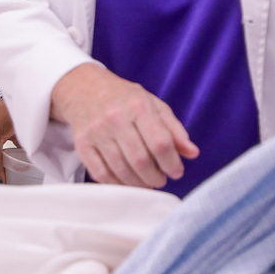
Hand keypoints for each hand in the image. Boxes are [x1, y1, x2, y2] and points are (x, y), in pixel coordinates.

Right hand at [49, 62, 197, 188]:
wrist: (85, 89)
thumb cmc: (125, 99)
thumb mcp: (154, 106)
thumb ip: (174, 129)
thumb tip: (192, 153)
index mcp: (138, 106)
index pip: (160, 142)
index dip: (172, 163)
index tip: (176, 172)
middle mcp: (115, 118)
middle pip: (141, 160)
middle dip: (156, 177)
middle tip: (161, 179)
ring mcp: (96, 132)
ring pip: (121, 170)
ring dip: (139, 183)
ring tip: (147, 182)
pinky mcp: (82, 145)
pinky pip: (101, 174)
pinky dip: (117, 184)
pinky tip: (127, 182)